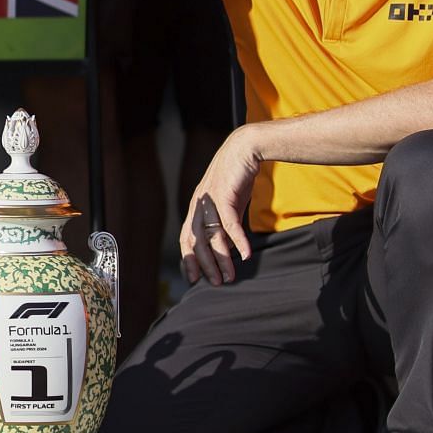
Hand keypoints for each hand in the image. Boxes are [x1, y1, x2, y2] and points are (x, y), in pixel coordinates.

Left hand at [180, 127, 258, 285]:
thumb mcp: (228, 202)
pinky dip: (238, 240)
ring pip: (213, 236)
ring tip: (230, 276)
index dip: (189, 259)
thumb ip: (225, 222)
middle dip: (205, 265)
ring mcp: (210, 200)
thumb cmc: (236, 177)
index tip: (195, 279)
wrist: (244, 149)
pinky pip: (231, 223)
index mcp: (196, 208)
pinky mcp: (225, 195)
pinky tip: (246, 255)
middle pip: (197, 242)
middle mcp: (199, 205)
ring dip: (222, 258)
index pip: (187, 239)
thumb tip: (230, 246)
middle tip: (216, 283)